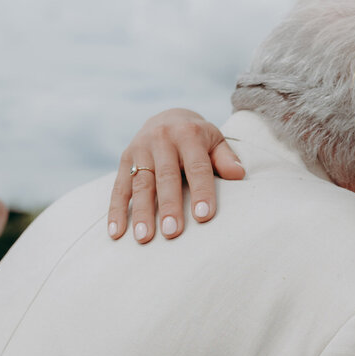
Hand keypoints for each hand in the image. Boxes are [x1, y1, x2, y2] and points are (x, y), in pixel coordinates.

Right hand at [108, 108, 244, 243]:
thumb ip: (225, 158)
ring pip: (140, 184)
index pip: (197, 166)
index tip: (204, 217)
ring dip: (141, 213)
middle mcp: (161, 139)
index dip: (201, 191)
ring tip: (144, 238)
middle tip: (172, 232)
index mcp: (188, 134)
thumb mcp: (215, 140)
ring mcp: (139, 150)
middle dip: (169, 206)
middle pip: (166, 176)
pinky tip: (116, 233)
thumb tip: (238, 175)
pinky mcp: (124, 160)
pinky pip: (118, 188)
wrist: (167, 118)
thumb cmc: (197, 138)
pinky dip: (116, 211)